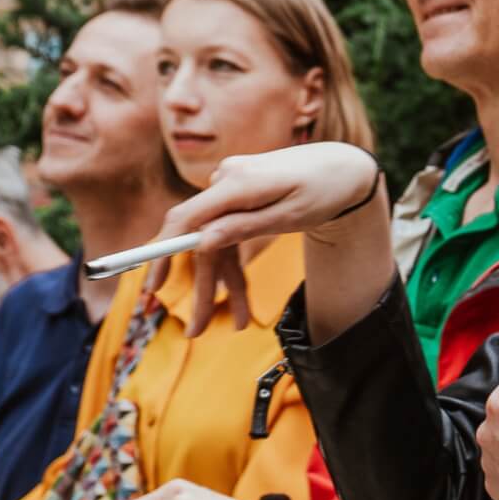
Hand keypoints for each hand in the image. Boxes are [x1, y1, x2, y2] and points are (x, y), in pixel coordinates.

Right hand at [140, 143, 383, 337]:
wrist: (344, 167)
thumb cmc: (324, 190)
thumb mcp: (290, 216)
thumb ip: (244, 226)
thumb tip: (201, 242)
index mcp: (238, 183)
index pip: (186, 219)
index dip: (163, 253)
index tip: (153, 286)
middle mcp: (226, 180)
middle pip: (201, 239)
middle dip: (203, 288)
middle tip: (196, 332)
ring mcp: (231, 186)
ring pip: (216, 243)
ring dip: (223, 283)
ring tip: (237, 323)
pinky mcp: (238, 194)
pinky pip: (227, 233)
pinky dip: (234, 264)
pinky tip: (237, 297)